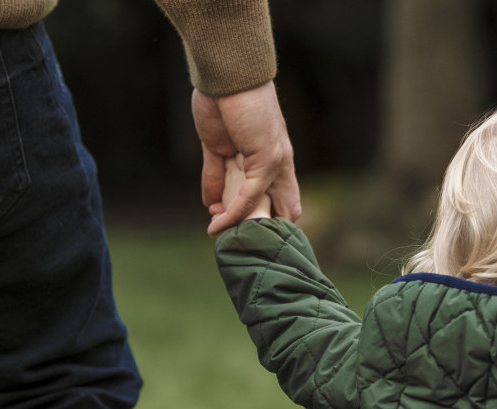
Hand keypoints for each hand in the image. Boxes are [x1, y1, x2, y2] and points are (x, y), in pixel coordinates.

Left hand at [193, 80, 300, 235]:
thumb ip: (254, 191)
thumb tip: (238, 216)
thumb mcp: (266, 159)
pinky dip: (210, 193)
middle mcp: (261, 166)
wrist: (229, 80)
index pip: (287, 207)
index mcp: (281, 167)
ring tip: (216, 223)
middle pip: (258, 205)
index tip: (261, 238)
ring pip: (233, 194)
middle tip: (237, 234)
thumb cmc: (258, 115)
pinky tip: (209, 206)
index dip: (278, 226)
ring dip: (226, 210)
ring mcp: (237, 159)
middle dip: (249, 222)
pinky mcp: (215, 149)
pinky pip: (212, 178)